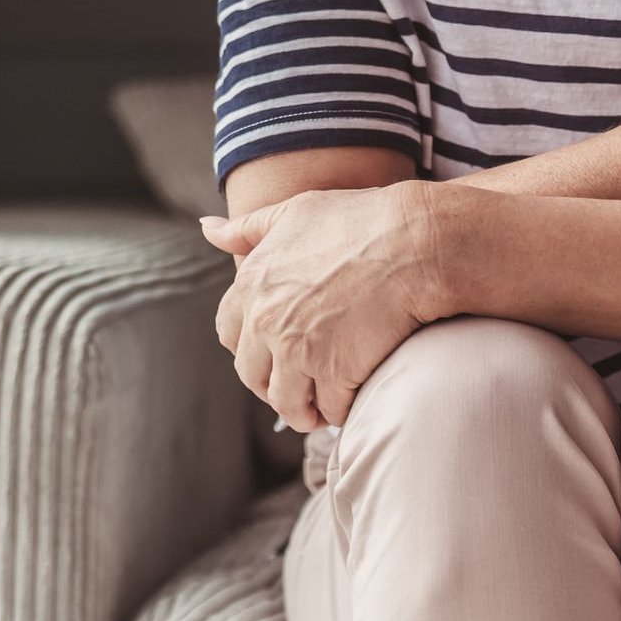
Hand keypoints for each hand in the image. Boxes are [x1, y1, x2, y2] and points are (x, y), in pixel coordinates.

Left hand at [196, 182, 469, 430]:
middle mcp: (266, 321)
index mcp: (252, 284)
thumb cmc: (359, 220)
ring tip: (323, 404)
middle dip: (274, 383)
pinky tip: (353, 395)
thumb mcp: (294, 212)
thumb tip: (207, 229)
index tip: (271, 350)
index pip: (228, 332)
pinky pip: (330, 408)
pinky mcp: (334, 373)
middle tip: (300, 383)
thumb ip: (248, 228)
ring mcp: (297, 350)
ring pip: (287, 402)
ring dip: (304, 408)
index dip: (249, 345)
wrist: (413, 242)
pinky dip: (341, 408)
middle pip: (252, 375)